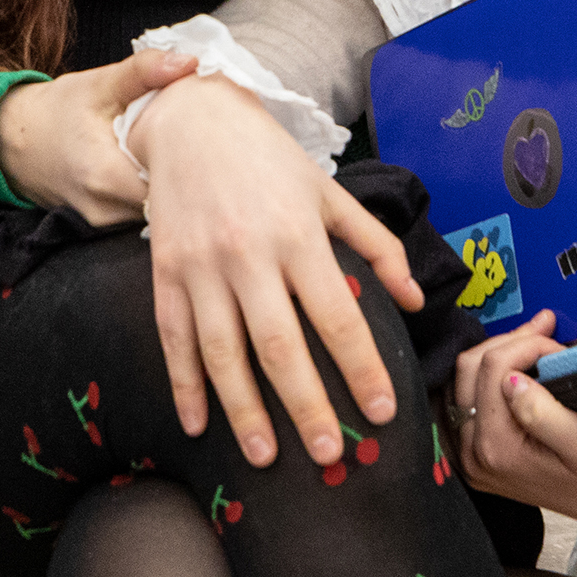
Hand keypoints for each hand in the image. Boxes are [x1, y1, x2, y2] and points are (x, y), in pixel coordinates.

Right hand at [0, 47, 194, 225]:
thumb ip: (144, 72)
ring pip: (156, 209)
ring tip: (178, 153)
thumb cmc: (55, 111)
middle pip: (170, 200)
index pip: (174, 182)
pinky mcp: (104, 225)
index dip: (198, 160)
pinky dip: (152, 189)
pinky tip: (156, 167)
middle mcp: (107, 208)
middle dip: (188, 171)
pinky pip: (140, 211)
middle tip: (201, 140)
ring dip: (170, 182)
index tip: (208, 135)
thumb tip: (190, 62)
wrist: (11, 141)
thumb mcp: (98, 84)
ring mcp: (104, 223)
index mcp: (107, 175)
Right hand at [127, 74, 422, 470]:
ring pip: (223, 353)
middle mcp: (248, 254)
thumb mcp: (330, 192)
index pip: (337, 314)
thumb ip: (375, 245)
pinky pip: (173, 339)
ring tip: (265, 456)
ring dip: (244, 410)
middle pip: (279, 345)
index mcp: (298, 234)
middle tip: (329, 455)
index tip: (380, 411)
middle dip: (306, 406)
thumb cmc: (269, 159)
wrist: (190, 120)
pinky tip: (196, 425)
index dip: (361, 367)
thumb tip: (412, 299)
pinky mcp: (164, 272)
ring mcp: (201, 266)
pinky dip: (183, 385)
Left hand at [451, 312, 576, 537]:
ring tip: (534, 343)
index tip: (558, 348)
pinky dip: (490, 374)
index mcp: (497, 449)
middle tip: (545, 332)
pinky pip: (467, 398)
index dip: (526, 345)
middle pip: (469, 369)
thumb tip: (511, 379)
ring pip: (464, 378)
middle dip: (509, 341)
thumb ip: (543, 413)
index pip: (492, 369)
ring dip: (498, 353)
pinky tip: (517, 366)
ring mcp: (473, 455)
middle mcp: (475, 455)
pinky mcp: (480, 452)